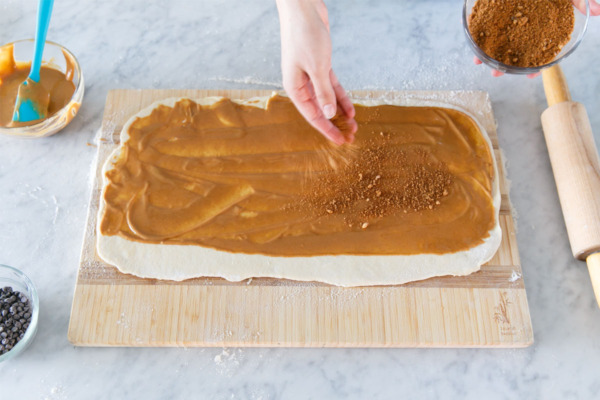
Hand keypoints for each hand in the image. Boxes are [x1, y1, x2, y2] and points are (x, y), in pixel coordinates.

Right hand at [276, 0, 356, 144]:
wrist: (302, 8)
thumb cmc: (304, 35)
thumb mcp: (317, 67)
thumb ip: (324, 92)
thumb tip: (330, 114)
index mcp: (295, 88)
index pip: (313, 116)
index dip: (327, 130)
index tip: (340, 142)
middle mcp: (301, 84)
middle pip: (321, 110)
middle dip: (336, 124)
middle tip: (351, 136)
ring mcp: (310, 75)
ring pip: (327, 100)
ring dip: (340, 112)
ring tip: (354, 125)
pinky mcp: (320, 65)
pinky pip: (331, 87)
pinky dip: (341, 97)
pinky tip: (351, 108)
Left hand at [474, 0, 599, 77]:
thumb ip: (579, 1)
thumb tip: (599, 12)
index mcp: (537, 24)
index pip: (536, 49)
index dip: (535, 64)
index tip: (532, 75)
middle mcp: (519, 23)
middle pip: (511, 49)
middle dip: (504, 64)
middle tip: (498, 73)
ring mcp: (502, 17)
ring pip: (493, 40)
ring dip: (485, 54)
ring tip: (480, 63)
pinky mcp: (488, 8)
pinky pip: (479, 24)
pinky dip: (474, 34)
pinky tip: (472, 45)